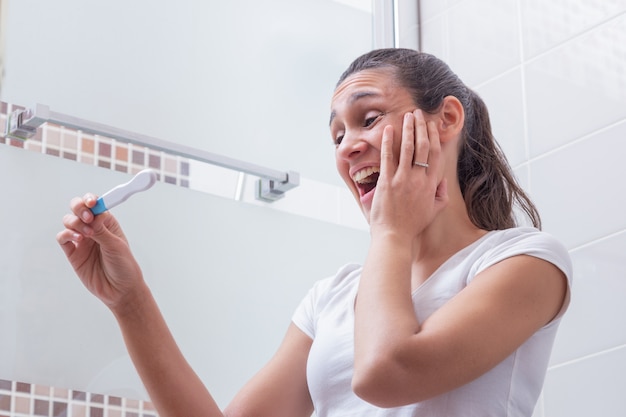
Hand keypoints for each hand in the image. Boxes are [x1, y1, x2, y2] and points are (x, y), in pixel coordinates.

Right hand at [56, 193, 144, 309]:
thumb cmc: (124, 266)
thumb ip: (102, 231)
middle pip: (79, 209)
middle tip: (87, 217)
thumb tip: (93, 215)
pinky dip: (66, 234)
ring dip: (75, 222)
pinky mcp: (73, 252)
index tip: (92, 203)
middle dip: (79, 208)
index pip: (96, 205)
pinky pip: (63, 238)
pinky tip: (76, 239)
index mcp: (108, 223)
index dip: (92, 200)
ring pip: (69, 221)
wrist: (119, 290)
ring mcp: (82, 240)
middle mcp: (94, 228)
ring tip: (86, 234)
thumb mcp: (116, 246)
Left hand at [369, 109, 447, 239]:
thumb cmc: (412, 225)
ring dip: (408, 129)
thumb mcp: (433, 211)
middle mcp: (419, 180)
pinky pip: (388, 157)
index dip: (434, 137)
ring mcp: (403, 180)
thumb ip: (441, 194)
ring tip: (407, 116)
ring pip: (408, 148)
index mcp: (431, 185)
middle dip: (421, 127)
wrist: (394, 236)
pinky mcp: (387, 182)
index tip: (431, 125)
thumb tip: (442, 179)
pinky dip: (388, 142)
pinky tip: (388, 130)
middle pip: (423, 147)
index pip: (435, 155)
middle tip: (418, 113)